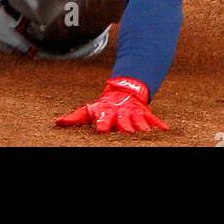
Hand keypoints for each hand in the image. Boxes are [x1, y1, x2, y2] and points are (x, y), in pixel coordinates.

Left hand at [54, 77, 168, 134]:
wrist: (124, 91)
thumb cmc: (104, 106)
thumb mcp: (90, 109)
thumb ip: (75, 117)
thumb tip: (57, 122)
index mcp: (108, 113)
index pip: (104, 119)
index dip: (102, 123)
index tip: (100, 129)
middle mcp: (122, 114)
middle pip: (124, 121)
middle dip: (125, 126)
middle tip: (128, 131)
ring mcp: (134, 113)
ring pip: (139, 121)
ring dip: (143, 126)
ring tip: (146, 132)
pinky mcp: (144, 114)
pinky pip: (154, 120)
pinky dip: (159, 124)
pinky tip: (166, 130)